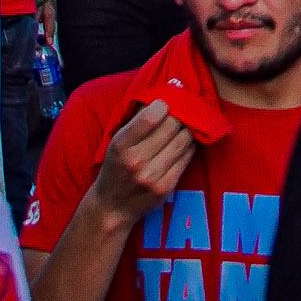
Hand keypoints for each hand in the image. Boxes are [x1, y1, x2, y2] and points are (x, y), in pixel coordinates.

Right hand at [93, 98, 197, 227]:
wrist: (112, 207)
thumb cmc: (116, 166)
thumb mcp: (117, 139)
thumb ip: (139, 118)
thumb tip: (168, 92)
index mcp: (121, 145)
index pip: (152, 115)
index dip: (164, 104)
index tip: (163, 105)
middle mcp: (136, 161)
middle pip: (173, 125)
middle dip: (178, 115)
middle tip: (177, 114)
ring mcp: (153, 176)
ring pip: (185, 139)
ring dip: (187, 129)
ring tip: (182, 127)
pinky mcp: (167, 187)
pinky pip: (188, 156)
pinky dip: (188, 146)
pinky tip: (182, 143)